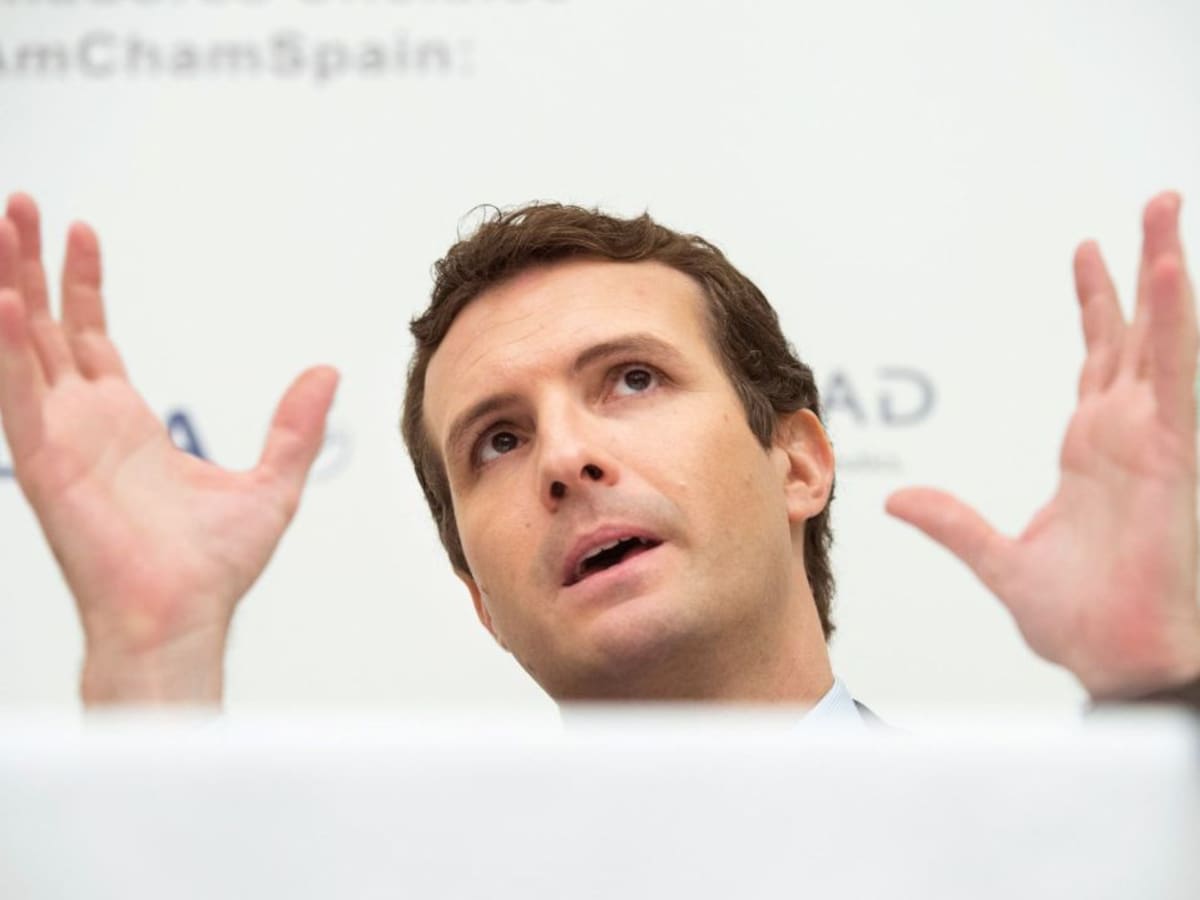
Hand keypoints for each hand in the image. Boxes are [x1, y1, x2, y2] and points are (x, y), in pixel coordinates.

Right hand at [0, 194, 337, 704]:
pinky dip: (6, 346)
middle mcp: (84, 424)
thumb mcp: (271, 483)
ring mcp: (59, 440)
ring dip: (7, 285)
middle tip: (19, 204)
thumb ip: (294, 426)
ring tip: (0, 223)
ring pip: (21, 345)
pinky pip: (15, 395)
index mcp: (125, 425)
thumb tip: (326, 372)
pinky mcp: (44, 463)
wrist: (184, 618)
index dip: (84, 283)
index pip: (92, 337)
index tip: (81, 232)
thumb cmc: (212, 570)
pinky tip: (5, 299)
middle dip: (28, 264)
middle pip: (46, 326)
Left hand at [887, 191, 1199, 699]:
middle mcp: (1131, 435)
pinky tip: (1169, 273)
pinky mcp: (1178, 455)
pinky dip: (1175, 325)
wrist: (1121, 661)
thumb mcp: (1001, 561)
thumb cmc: (1085, 622)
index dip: (1097, 306)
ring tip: (1163, 209)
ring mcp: (1158, 440)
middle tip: (1150, 207)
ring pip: (1165, 338)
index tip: (1088, 254)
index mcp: (1096, 450)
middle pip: (1138, 333)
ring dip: (1166, 272)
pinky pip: (1177, 379)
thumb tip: (899, 501)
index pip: (1100, 359)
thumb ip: (952, 524)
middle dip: (1142, 266)